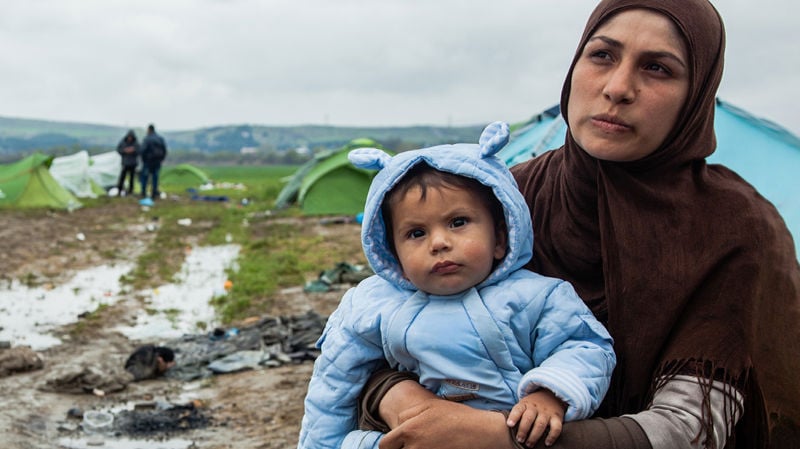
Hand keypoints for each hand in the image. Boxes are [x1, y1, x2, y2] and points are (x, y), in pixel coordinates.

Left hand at [379, 395, 513, 448]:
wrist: (480, 431)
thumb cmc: (456, 417)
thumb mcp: (429, 407)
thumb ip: (408, 414)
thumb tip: (397, 424)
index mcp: (408, 430)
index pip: (385, 445)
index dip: (390, 445)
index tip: (397, 445)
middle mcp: (414, 446)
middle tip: (412, 445)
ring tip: (426, 446)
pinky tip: (435, 448)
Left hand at [507, 389, 565, 446]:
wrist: (552, 394)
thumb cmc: (533, 405)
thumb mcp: (524, 405)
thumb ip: (517, 414)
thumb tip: (504, 428)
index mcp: (525, 404)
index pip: (518, 409)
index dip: (513, 416)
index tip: (509, 425)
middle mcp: (536, 407)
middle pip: (528, 418)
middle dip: (523, 430)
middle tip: (519, 440)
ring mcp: (547, 412)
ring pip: (540, 424)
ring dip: (534, 436)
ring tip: (529, 444)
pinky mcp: (557, 417)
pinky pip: (556, 427)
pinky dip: (552, 436)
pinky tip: (547, 443)